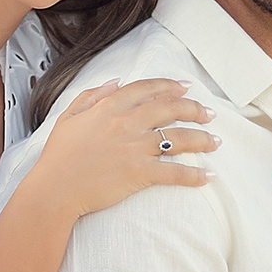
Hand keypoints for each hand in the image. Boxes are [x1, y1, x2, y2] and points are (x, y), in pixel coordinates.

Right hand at [29, 78, 216, 219]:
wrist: (55, 189)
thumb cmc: (59, 156)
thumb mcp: (69, 116)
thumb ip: (92, 95)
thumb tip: (116, 81)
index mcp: (109, 107)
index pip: (148, 88)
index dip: (170, 86)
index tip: (186, 88)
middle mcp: (126, 123)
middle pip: (170, 109)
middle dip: (195, 109)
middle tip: (209, 113)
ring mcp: (134, 148)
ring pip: (178, 138)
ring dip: (202, 138)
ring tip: (216, 141)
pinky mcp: (139, 173)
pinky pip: (174, 173)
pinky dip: (194, 175)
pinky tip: (208, 176)